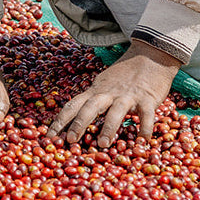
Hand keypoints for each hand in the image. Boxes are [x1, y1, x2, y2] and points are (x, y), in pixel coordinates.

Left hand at [47, 40, 180, 147]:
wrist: (151, 55)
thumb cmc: (125, 75)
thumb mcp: (104, 85)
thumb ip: (93, 101)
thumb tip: (76, 122)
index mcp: (96, 91)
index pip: (73, 105)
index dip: (60, 121)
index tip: (48, 138)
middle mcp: (109, 93)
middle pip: (90, 106)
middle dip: (79, 123)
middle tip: (70, 141)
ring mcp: (128, 95)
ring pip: (116, 110)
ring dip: (108, 126)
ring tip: (103, 144)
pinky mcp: (147, 98)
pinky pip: (146, 114)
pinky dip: (145, 127)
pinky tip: (143, 142)